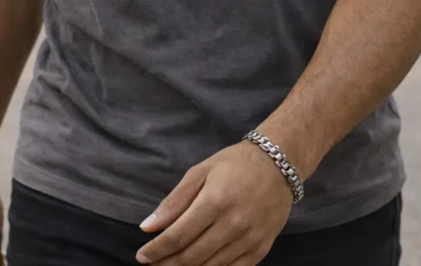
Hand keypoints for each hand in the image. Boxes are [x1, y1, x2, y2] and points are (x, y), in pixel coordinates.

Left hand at [135, 141, 293, 265]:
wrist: (278, 165)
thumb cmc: (234, 164)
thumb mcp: (201, 171)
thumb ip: (174, 201)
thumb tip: (148, 227)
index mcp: (214, 201)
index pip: (178, 236)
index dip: (157, 251)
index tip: (142, 256)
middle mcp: (232, 224)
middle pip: (192, 257)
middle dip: (167, 264)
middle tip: (152, 265)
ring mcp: (248, 240)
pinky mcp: (260, 250)